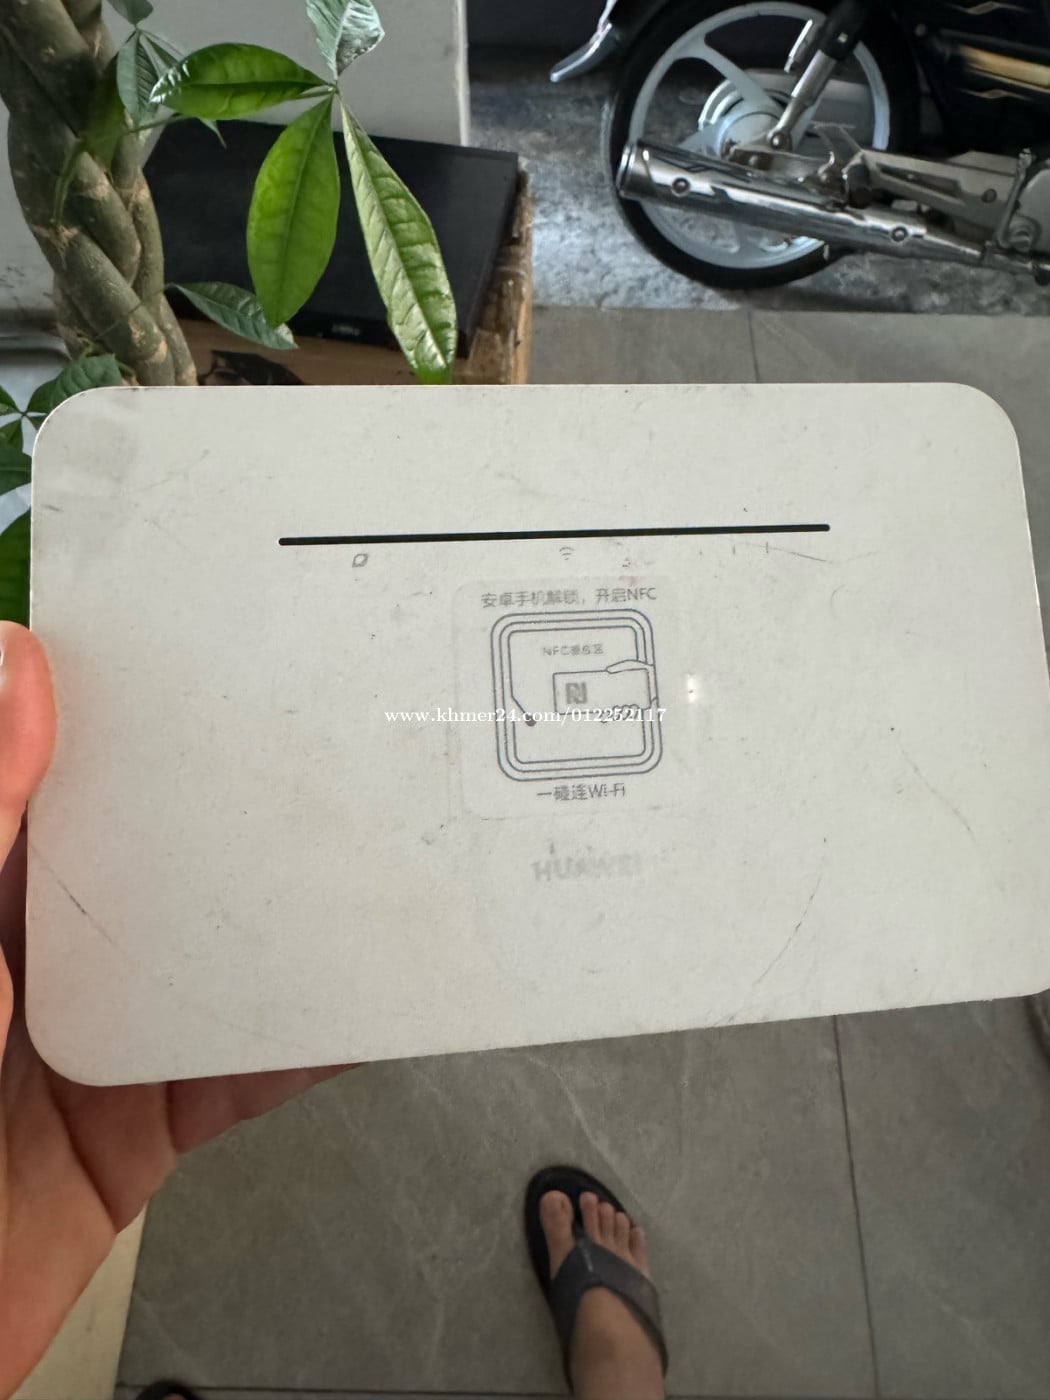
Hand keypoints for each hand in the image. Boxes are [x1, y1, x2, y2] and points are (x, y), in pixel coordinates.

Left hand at [0, 623, 347, 1393]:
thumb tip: (14, 663)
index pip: (54, 765)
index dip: (122, 701)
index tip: (207, 643)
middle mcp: (39, 951)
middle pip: (156, 854)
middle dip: (237, 802)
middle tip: (327, 737)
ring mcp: (98, 1035)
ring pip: (215, 955)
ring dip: (292, 918)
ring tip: (375, 853)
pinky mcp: (144, 1119)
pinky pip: (246, 1067)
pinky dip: (313, 1041)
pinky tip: (372, 1003)